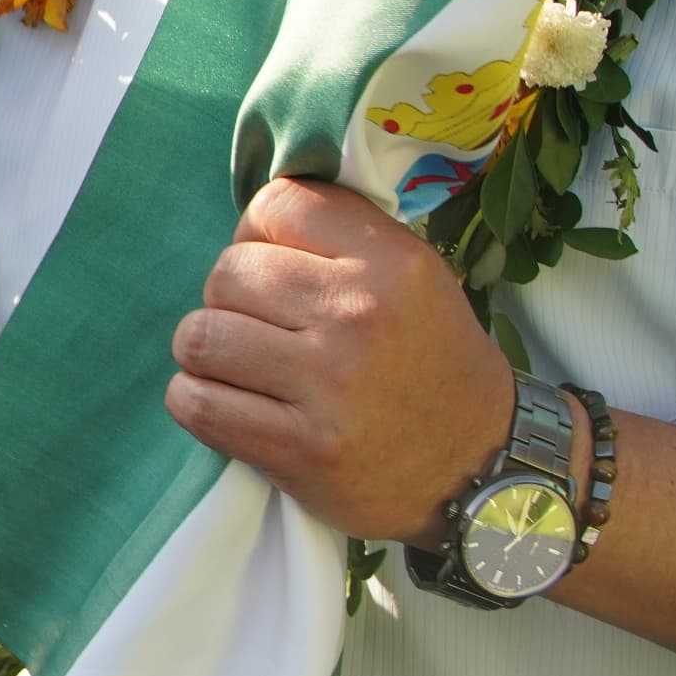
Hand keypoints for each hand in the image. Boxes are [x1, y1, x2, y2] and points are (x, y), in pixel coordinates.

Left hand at [164, 177, 511, 542]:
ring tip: (242, 366)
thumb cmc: (433, 365)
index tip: (272, 264)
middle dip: (231, 298)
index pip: (278, 205)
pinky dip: (196, 401)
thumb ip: (342, 238)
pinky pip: (197, 403)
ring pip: (201, 336)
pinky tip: (227, 403)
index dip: (258, 232)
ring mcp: (328, 385)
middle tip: (260, 326)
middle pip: (229, 272)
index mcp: (391, 263)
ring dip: (208, 352)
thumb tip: (252, 222)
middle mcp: (359, 316)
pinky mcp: (300, 449)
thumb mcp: (416, 278)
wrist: (479, 469)